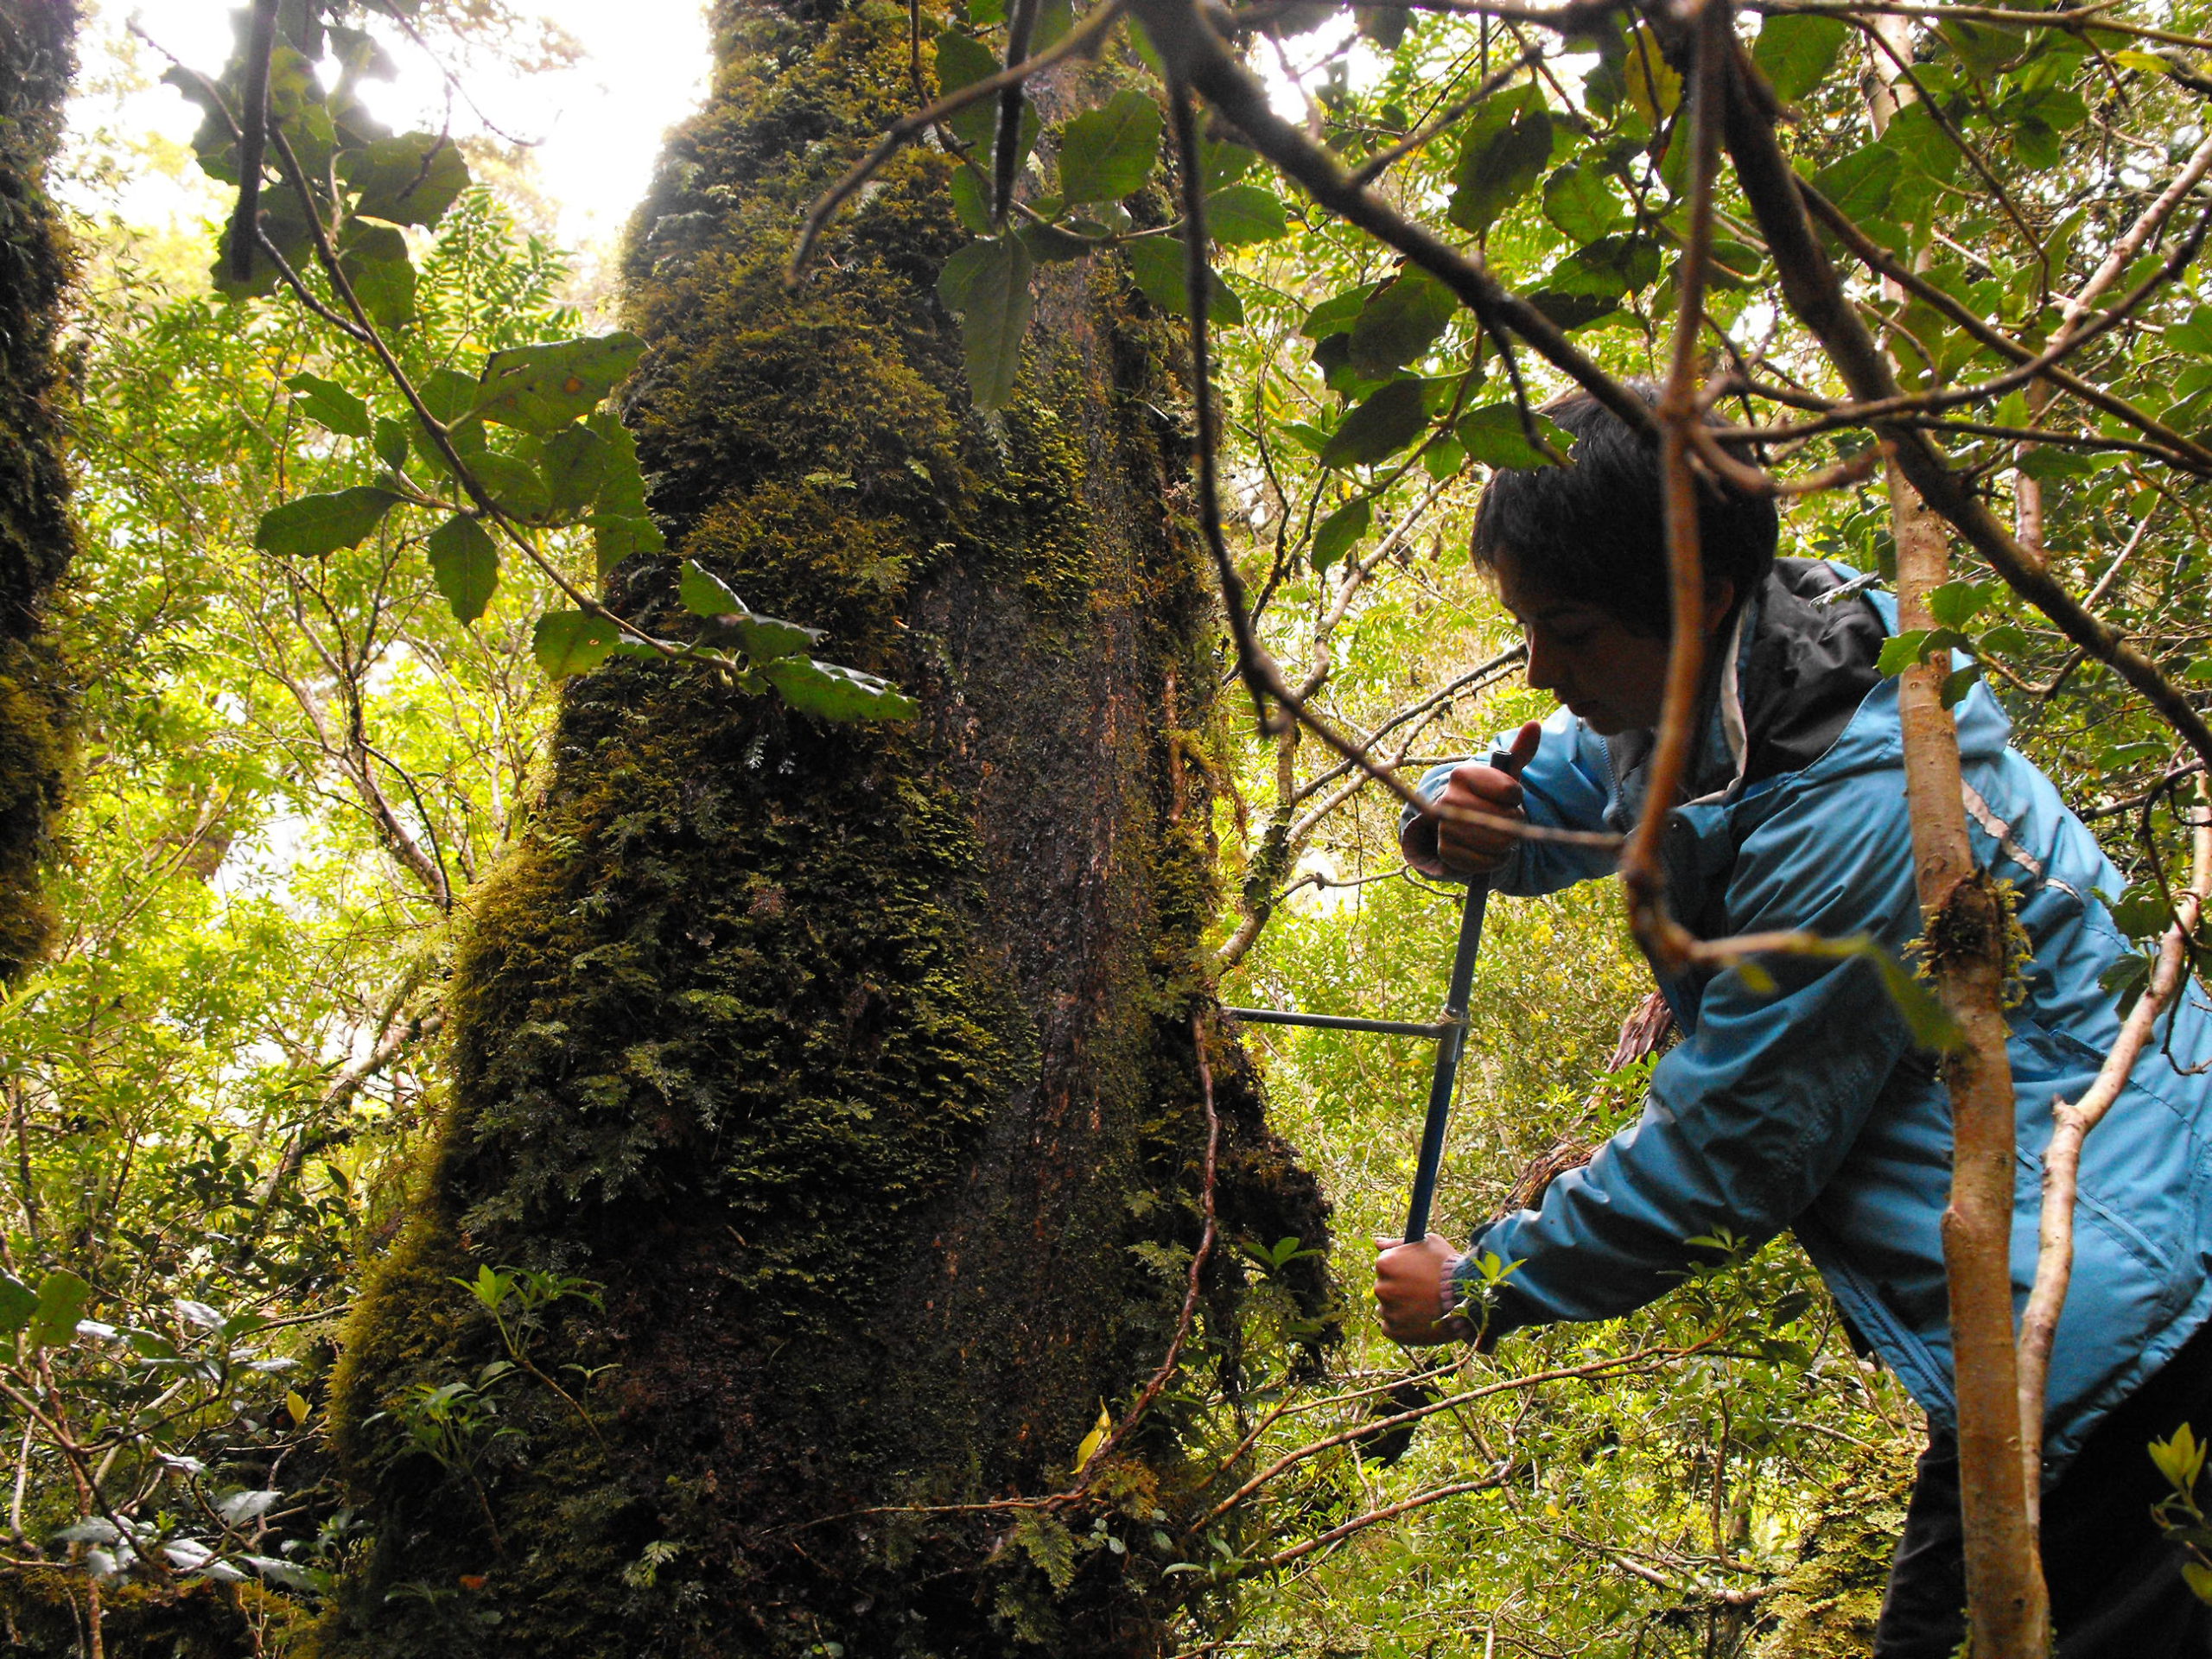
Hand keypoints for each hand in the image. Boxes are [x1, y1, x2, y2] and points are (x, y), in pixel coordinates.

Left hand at [1374, 1233, 1469, 1346]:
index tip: (1417, 1274)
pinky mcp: (1394, 1331)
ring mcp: (1388, 1311)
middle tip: (1422, 1291)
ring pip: (1387, 1308)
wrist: (1468, 1296)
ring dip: (1400, 1307)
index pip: (1385, 1266)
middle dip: (1399, 1288)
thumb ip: (1397, 1243)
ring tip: (1424, 1306)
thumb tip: (1376, 1242)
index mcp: (1385, 1263)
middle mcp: (1382, 1287)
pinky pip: (1390, 1327)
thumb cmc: (1449, 1265)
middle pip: (1385, 1287)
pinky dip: (1401, 1325)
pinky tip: (1419, 1320)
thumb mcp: (1427, 1243)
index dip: (1402, 1269)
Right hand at [1401, 722, 1539, 878]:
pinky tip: (1491, 851)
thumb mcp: (1506, 774)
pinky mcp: (1444, 850)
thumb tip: (1535, 724)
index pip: (1510, 791)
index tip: (1508, 797)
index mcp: (1463, 774)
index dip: (1516, 797)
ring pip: (1496, 842)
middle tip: (1506, 820)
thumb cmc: (1490, 795)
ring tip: (1500, 835)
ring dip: (1507, 843)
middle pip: (1504, 819)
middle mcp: (1448, 798)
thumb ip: (1520, 751)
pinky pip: (1484, 862)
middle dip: (1515, 823)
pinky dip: (1496, 861)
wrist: (1463, 821)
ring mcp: (1444, 825)